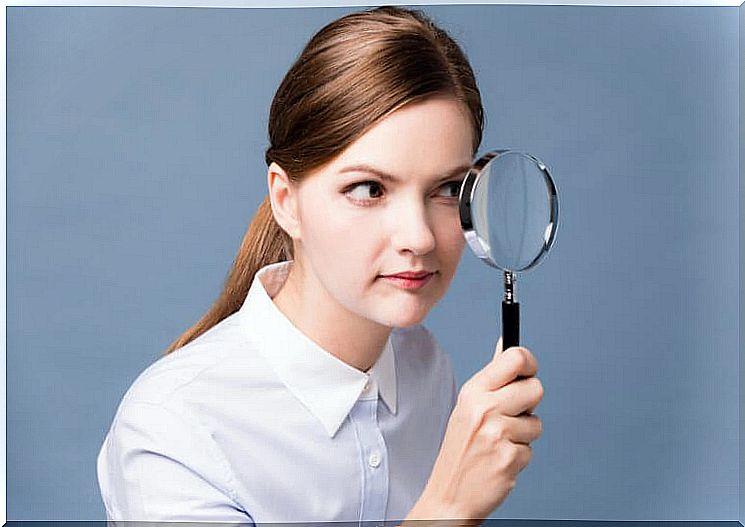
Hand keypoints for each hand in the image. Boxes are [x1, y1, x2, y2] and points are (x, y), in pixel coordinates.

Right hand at [406, 337, 543, 524]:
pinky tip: (499, 459)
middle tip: (510, 416)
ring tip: (499, 443)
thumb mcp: (467, 406)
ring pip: (536, 422)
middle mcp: (484, 409)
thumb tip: (505, 344)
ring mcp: (497, 434)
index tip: (528, 374)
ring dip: (523, 435)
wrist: (449, 495)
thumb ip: (492, 377)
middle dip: (529, 404)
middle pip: (535, 388)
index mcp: (473, 391)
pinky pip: (531, 449)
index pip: (515, 358)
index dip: (529, 363)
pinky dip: (519, 456)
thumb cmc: (461, 450)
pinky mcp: (509, 458)